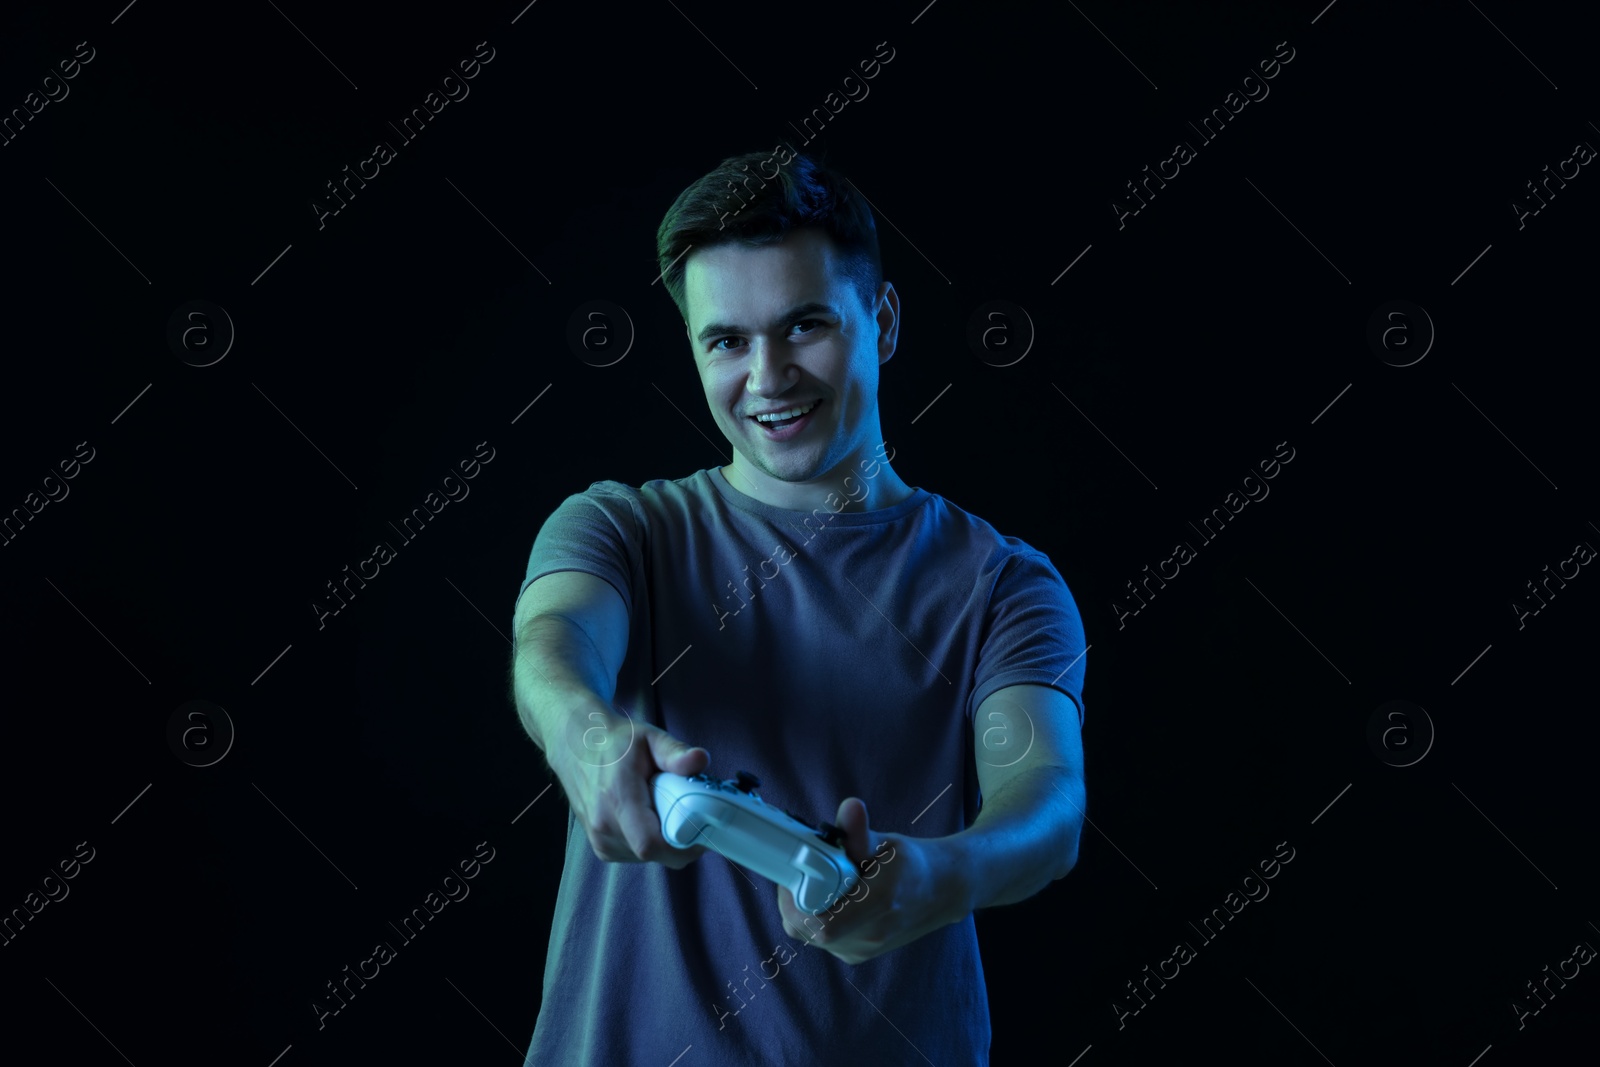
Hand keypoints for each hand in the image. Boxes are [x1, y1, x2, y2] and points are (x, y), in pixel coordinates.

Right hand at [548, 697, 709, 868]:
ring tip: (666, 811)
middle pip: (656, 854)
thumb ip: (675, 752)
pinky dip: (652, 843)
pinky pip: (637, 856)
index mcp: (617, 799)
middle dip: (681, 842)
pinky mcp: (602, 848)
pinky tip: (650, 818)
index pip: (651, 844)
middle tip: (693, 816)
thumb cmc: (615, 742)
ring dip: (666, 842)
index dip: (682, 845)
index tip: (701, 829)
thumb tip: (700, 760)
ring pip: (649, 858)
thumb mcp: (649, 737)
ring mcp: (600, 840)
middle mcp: (604, 826)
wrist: (576, 746)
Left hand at [777, 797, 969, 964]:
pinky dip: (814, 918)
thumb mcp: (888, 844)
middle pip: (807, 930)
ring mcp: (863, 950)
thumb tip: (850, 807)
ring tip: (813, 883)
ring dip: (803, 910)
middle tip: (798, 874)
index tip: (794, 876)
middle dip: (794, 901)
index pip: (823, 925)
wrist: (941, 892)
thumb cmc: (913, 864)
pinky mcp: (856, 954)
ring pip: (809, 936)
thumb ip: (860, 833)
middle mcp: (871, 935)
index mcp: (879, 905)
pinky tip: (824, 898)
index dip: (797, 902)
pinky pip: (820, 940)